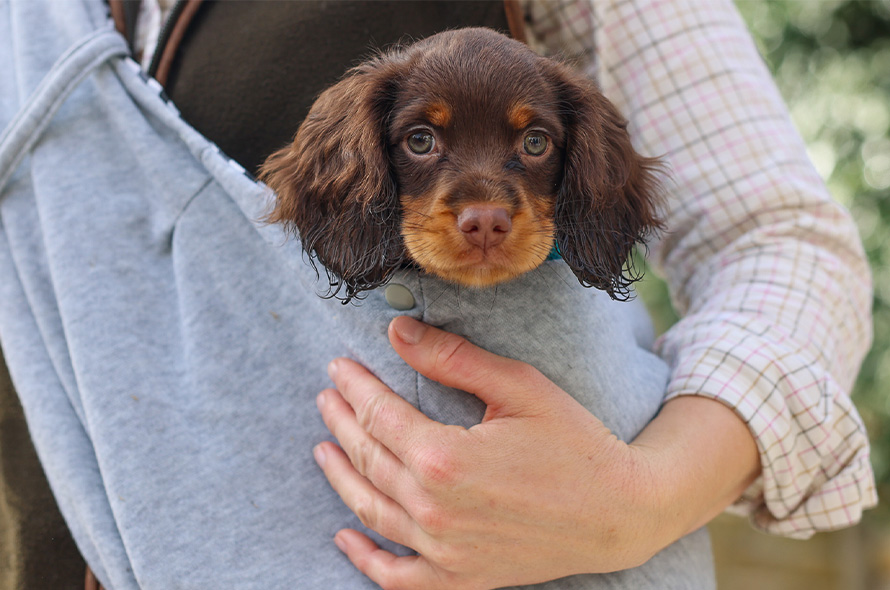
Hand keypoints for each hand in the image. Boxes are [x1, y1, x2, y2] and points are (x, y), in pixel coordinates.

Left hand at [313, 317, 761, 588]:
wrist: (622, 513)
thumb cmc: (575, 444)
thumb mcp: (517, 387)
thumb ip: (451, 359)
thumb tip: (396, 331)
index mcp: (444, 458)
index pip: (378, 415)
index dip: (354, 387)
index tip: (339, 366)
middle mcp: (434, 510)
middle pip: (368, 459)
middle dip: (342, 423)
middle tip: (327, 396)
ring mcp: (444, 552)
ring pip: (372, 511)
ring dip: (341, 477)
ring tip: (325, 448)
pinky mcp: (461, 578)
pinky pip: (398, 578)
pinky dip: (366, 559)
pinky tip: (347, 537)